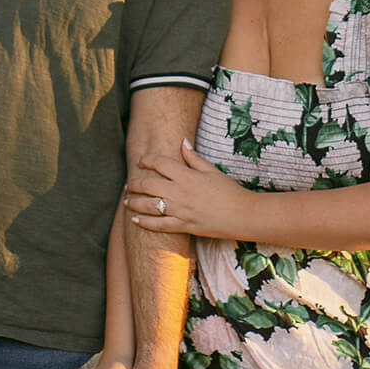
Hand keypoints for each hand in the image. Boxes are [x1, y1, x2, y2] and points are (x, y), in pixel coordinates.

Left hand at [124, 141, 247, 238]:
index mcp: (187, 175)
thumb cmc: (229, 191)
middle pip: (148, 185)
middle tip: (129, 183)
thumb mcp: (212, 170)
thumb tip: (183, 142)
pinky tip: (135, 220)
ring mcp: (180, 211)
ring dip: (134, 203)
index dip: (147, 160)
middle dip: (134, 183)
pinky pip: (158, 225)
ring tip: (127, 201)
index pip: (160, 163)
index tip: (140, 161)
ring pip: (148, 206)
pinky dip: (144, 223)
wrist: (241, 215)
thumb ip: (194, 157)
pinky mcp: (182, 226)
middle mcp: (180, 192)